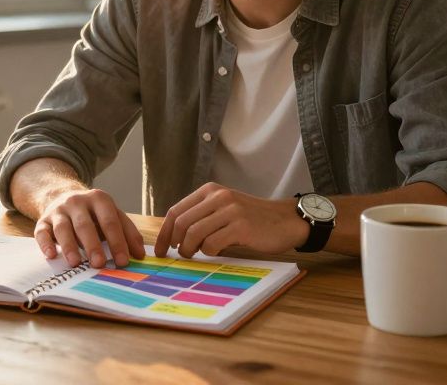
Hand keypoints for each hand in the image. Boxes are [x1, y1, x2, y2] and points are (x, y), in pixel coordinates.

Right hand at [33, 187, 145, 268]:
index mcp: (99, 199)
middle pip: (85, 224)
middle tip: (100, 264)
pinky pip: (42, 231)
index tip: (123, 261)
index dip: (117, 241)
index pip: (110, 221)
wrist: (62, 196)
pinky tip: (51, 255)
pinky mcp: (43, 220)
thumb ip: (128, 232)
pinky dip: (45, 243)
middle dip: (93, 245)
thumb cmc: (93, 213)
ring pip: (63, 228)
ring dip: (70, 246)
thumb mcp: (113, 215)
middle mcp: (77, 201)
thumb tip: (140, 255)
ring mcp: (58, 210)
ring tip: (76, 263)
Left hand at [153, 183, 307, 257]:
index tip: (161, 249)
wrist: (286, 220)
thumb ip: (202, 216)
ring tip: (196, 255)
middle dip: (175, 243)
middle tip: (180, 256)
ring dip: (191, 250)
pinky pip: (212, 244)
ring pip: (195, 234)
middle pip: (182, 223)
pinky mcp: (241, 226)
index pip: (176, 211)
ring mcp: (230, 210)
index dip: (164, 232)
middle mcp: (218, 197)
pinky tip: (217, 252)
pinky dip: (209, 252)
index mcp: (210, 191)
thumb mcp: (224, 208)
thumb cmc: (252, 219)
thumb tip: (174, 237)